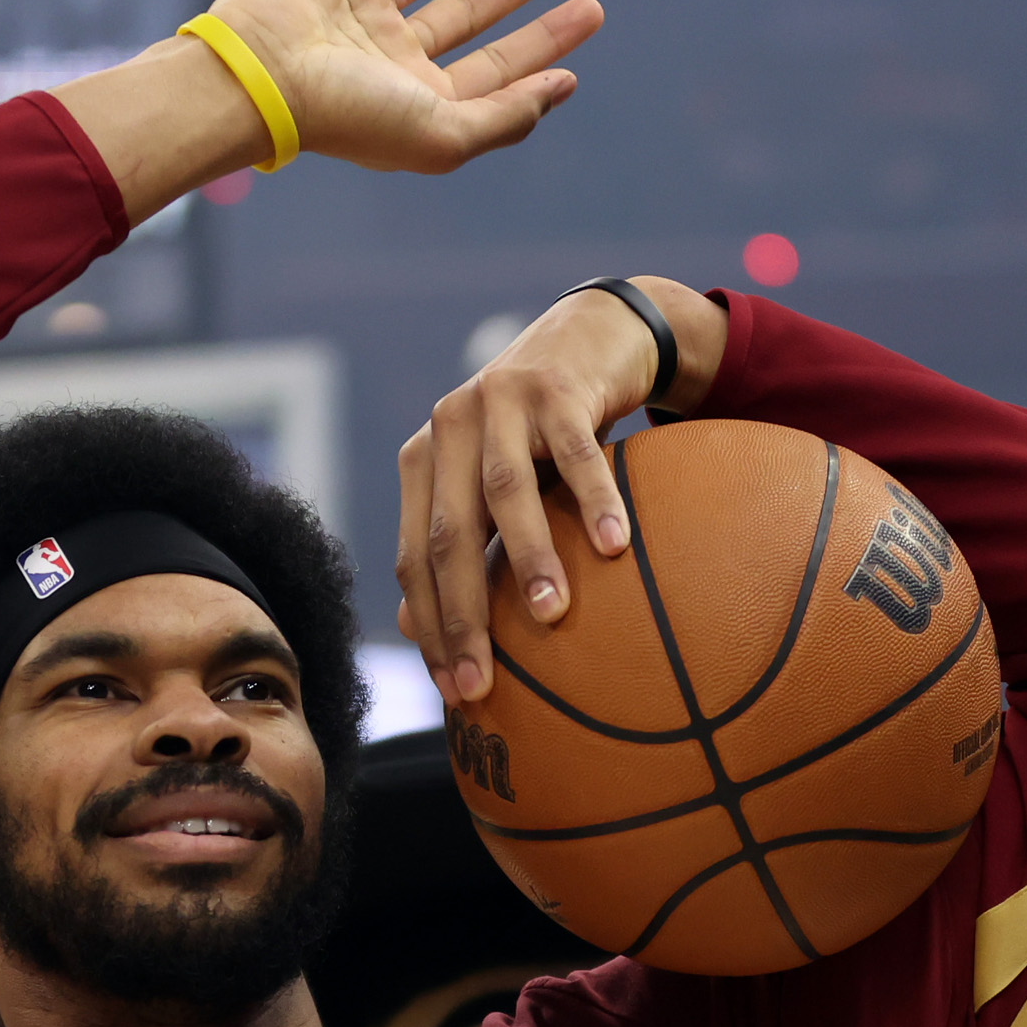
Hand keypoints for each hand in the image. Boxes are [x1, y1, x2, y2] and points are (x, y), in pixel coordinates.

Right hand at [213, 0, 602, 172]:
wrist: (256, 79)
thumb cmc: (348, 117)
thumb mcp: (447, 136)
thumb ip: (509, 116)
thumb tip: (564, 86)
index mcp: (419, 103)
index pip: (497, 68)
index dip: (545, 44)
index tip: (588, 12)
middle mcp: (390, 57)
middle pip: (471, 12)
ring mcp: (357, 8)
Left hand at [395, 278, 723, 705]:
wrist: (590, 334)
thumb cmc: (539, 431)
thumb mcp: (491, 484)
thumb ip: (459, 545)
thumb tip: (411, 630)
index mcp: (424, 461)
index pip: (413, 559)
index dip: (430, 627)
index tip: (455, 692)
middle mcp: (449, 428)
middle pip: (447, 534)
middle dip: (463, 614)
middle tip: (485, 680)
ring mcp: (499, 400)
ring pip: (504, 492)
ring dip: (528, 557)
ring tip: (551, 616)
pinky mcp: (554, 385)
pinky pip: (575, 451)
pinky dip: (594, 500)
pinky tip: (614, 547)